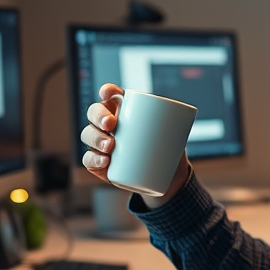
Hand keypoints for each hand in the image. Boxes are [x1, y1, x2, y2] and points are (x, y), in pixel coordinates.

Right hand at [81, 83, 190, 203]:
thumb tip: (182, 117)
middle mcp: (108, 124)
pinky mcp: (99, 164)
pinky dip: (93, 159)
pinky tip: (103, 161)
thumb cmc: (168, 149)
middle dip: (98, 115)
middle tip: (111, 125)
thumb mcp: (174, 134)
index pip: (111, 95)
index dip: (107, 91)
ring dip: (95, 138)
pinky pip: (88, 159)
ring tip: (110, 146)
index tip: (107, 92)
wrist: (166, 178)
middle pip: (94, 112)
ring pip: (88, 135)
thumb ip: (175, 124)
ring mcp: (101, 144)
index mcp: (125, 111)